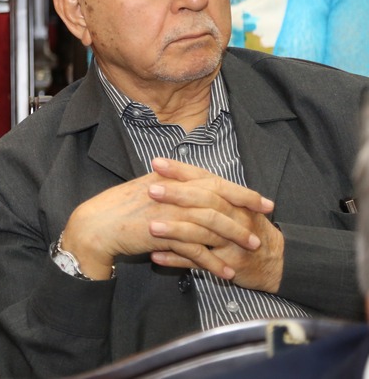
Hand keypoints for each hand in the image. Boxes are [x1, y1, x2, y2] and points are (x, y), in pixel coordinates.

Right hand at [61, 158, 271, 280]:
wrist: (96, 225)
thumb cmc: (120, 208)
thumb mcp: (148, 188)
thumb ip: (173, 186)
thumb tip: (196, 185)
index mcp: (170, 178)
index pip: (213, 181)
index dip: (241, 191)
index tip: (262, 201)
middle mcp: (172, 193)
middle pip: (217, 200)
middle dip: (244, 214)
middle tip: (264, 226)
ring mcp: (167, 213)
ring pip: (210, 224)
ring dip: (234, 238)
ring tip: (251, 249)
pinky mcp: (162, 235)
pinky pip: (194, 250)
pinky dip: (212, 262)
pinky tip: (226, 272)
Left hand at [147, 158, 282, 291]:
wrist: (277, 261)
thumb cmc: (247, 228)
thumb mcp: (234, 206)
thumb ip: (208, 191)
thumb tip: (173, 173)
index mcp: (233, 199)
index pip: (205, 178)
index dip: (181, 170)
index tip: (157, 163)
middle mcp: (236, 216)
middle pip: (205, 201)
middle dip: (177, 195)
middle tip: (151, 190)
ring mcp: (233, 241)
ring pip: (201, 233)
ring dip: (174, 230)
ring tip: (150, 227)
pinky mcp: (229, 264)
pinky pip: (199, 262)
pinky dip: (176, 260)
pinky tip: (155, 256)